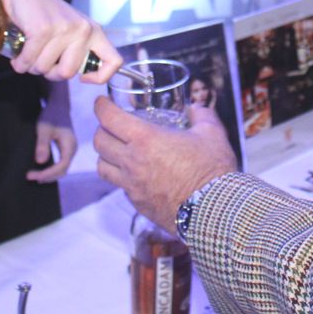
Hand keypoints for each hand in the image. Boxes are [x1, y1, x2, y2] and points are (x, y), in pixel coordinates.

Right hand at [0, 0, 122, 82]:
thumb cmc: (43, 13)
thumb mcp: (71, 29)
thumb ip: (78, 50)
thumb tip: (80, 77)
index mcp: (94, 32)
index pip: (114, 62)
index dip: (99, 77)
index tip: (82, 78)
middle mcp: (84, 30)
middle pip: (68, 73)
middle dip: (49, 73)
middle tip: (41, 60)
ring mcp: (64, 29)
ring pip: (44, 69)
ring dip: (31, 66)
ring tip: (29, 51)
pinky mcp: (43, 30)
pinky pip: (29, 61)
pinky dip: (19, 63)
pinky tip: (18, 56)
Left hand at [27, 120, 76, 182]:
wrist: (58, 106)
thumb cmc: (51, 115)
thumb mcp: (44, 129)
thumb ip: (42, 145)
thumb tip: (40, 162)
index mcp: (69, 145)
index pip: (61, 166)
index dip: (47, 174)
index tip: (32, 176)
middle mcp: (72, 149)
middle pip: (63, 170)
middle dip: (47, 176)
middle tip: (29, 177)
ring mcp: (70, 150)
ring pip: (62, 169)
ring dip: (49, 175)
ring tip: (34, 177)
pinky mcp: (66, 149)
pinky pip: (61, 164)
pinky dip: (51, 170)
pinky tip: (41, 171)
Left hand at [94, 96, 237, 230]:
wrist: (213, 210)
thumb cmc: (211, 170)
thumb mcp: (212, 134)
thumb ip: (202, 116)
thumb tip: (196, 109)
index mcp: (146, 139)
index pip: (109, 118)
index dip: (101, 106)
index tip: (102, 102)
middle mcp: (132, 162)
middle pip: (99, 142)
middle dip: (101, 129)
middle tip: (110, 124)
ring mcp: (132, 186)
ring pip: (102, 167)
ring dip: (105, 155)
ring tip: (116, 150)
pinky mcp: (137, 204)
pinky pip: (120, 186)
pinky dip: (121, 177)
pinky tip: (136, 174)